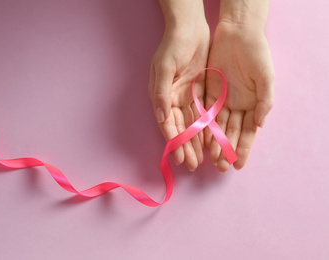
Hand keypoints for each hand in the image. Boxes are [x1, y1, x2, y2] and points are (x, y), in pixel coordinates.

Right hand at [149, 0, 209, 170]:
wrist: (190, 27)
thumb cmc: (172, 46)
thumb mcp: (164, 68)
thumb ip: (161, 93)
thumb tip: (162, 118)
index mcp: (162, 96)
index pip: (168, 124)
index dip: (173, 141)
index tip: (179, 158)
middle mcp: (173, 99)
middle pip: (181, 128)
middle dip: (186, 147)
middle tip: (192, 165)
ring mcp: (187, 95)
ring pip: (193, 123)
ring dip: (196, 141)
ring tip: (202, 159)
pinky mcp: (200, 90)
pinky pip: (204, 112)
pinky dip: (207, 126)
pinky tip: (211, 139)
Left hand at [205, 21, 273, 171]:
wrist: (237, 35)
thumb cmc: (257, 54)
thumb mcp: (266, 77)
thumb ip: (265, 101)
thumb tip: (260, 124)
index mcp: (253, 105)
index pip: (248, 132)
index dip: (243, 149)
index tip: (238, 165)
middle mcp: (237, 106)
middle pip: (231, 133)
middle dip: (226, 150)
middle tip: (220, 167)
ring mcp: (222, 101)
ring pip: (217, 127)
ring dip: (214, 143)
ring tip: (210, 159)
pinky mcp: (208, 93)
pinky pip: (205, 113)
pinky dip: (203, 127)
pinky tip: (200, 140)